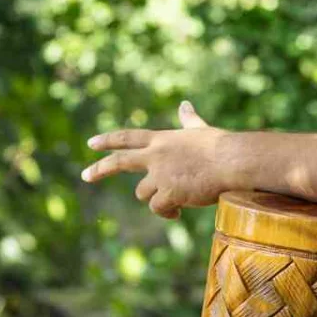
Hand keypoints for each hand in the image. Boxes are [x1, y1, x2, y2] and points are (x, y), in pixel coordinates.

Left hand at [82, 102, 235, 218]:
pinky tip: (179, 211)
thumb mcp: (200, 130)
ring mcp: (160, 175)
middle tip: (85, 176)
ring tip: (176, 201)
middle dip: (100, 169)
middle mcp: (155, 155)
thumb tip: (185, 104)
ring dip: (156, 199)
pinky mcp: (168, 193)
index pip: (128, 137)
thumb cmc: (221, 146)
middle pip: (119, 162)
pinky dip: (167, 212)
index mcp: (162, 139)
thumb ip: (188, 120)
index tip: (91, 143)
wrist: (232, 161)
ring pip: (143, 193)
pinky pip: (158, 208)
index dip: (108, 140)